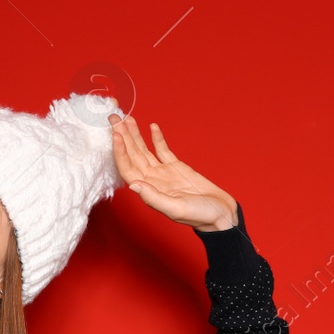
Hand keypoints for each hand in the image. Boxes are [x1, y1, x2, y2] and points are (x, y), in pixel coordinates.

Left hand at [108, 112, 238, 230]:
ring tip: (127, 119)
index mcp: (149, 191)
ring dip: (135, 135)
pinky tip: (152, 126)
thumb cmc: (199, 216)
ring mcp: (163, 172)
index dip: (120, 152)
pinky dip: (156, 138)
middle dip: (122, 136)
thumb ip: (154, 197)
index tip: (116, 134)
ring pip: (144, 150)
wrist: (220, 214)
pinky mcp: (175, 167)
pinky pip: (162, 150)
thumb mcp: (176, 208)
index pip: (128, 168)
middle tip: (113, 118)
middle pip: (132, 155)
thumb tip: (134, 185)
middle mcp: (152, 180)